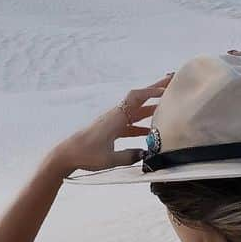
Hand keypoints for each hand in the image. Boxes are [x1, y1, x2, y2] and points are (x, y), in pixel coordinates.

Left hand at [52, 74, 172, 173]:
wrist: (67, 154)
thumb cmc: (86, 154)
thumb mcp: (110, 159)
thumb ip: (130, 156)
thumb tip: (146, 154)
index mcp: (116, 117)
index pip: (136, 98)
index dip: (152, 92)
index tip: (168, 89)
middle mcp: (116, 115)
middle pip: (139, 99)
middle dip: (156, 91)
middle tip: (173, 82)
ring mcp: (114, 122)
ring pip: (137, 112)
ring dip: (151, 107)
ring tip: (168, 105)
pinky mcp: (111, 130)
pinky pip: (131, 124)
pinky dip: (143, 125)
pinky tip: (152, 131)